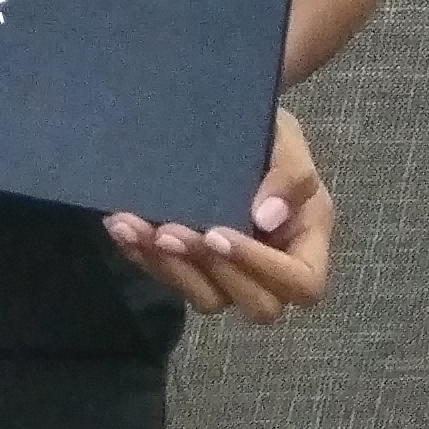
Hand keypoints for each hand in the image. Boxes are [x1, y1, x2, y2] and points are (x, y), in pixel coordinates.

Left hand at [105, 106, 332, 322]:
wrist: (223, 123)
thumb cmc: (266, 133)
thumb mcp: (286, 138)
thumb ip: (291, 173)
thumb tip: (267, 217)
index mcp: (306, 240)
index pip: (302, 281)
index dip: (262, 268)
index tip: (218, 233)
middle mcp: (272, 267)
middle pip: (258, 305)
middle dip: (211, 270)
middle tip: (172, 231)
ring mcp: (231, 274)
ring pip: (208, 299)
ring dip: (171, 267)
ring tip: (136, 227)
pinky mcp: (192, 268)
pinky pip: (170, 278)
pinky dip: (144, 255)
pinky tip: (122, 226)